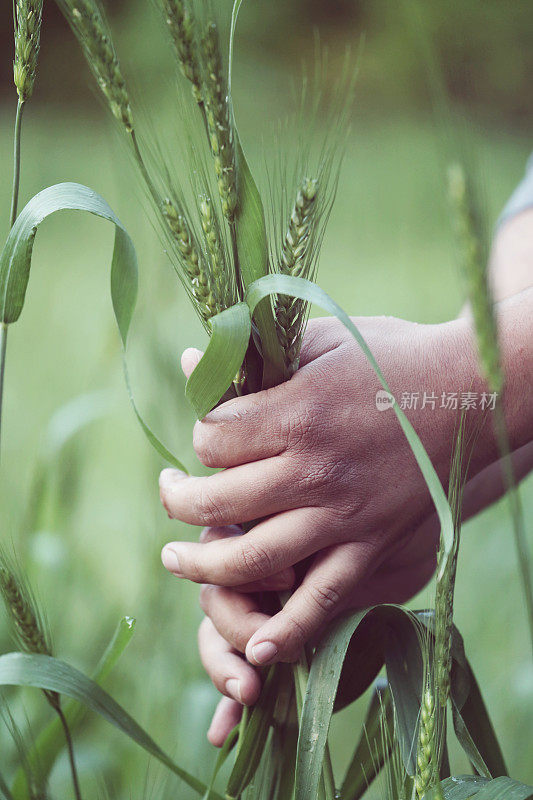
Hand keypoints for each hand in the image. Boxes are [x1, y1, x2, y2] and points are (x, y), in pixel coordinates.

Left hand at [159, 313, 492, 741]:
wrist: (470, 396)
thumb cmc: (393, 360)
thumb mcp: (323, 340)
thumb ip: (256, 355)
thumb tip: (193, 361)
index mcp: (297, 412)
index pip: (211, 439)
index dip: (198, 437)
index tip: (210, 434)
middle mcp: (314, 470)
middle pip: (215, 500)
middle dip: (178, 499)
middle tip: (170, 491)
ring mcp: (343, 517)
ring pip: (251, 557)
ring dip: (202, 565)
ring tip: (176, 559)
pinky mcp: (371, 548)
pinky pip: (322, 602)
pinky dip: (287, 631)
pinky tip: (256, 648)